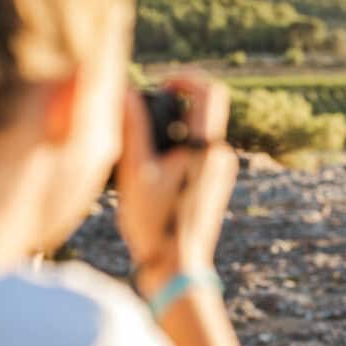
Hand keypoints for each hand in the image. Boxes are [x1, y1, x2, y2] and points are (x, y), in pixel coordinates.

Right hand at [115, 73, 236, 295]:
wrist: (177, 267)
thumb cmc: (156, 224)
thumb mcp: (135, 171)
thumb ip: (132, 128)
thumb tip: (124, 92)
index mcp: (206, 149)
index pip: (209, 92)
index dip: (185, 79)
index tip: (161, 86)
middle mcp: (221, 156)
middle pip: (201, 111)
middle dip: (171, 107)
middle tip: (141, 120)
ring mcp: (221, 170)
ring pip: (197, 132)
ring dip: (171, 130)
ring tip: (141, 153)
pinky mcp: (215, 182)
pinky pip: (197, 152)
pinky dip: (176, 150)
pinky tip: (150, 172)